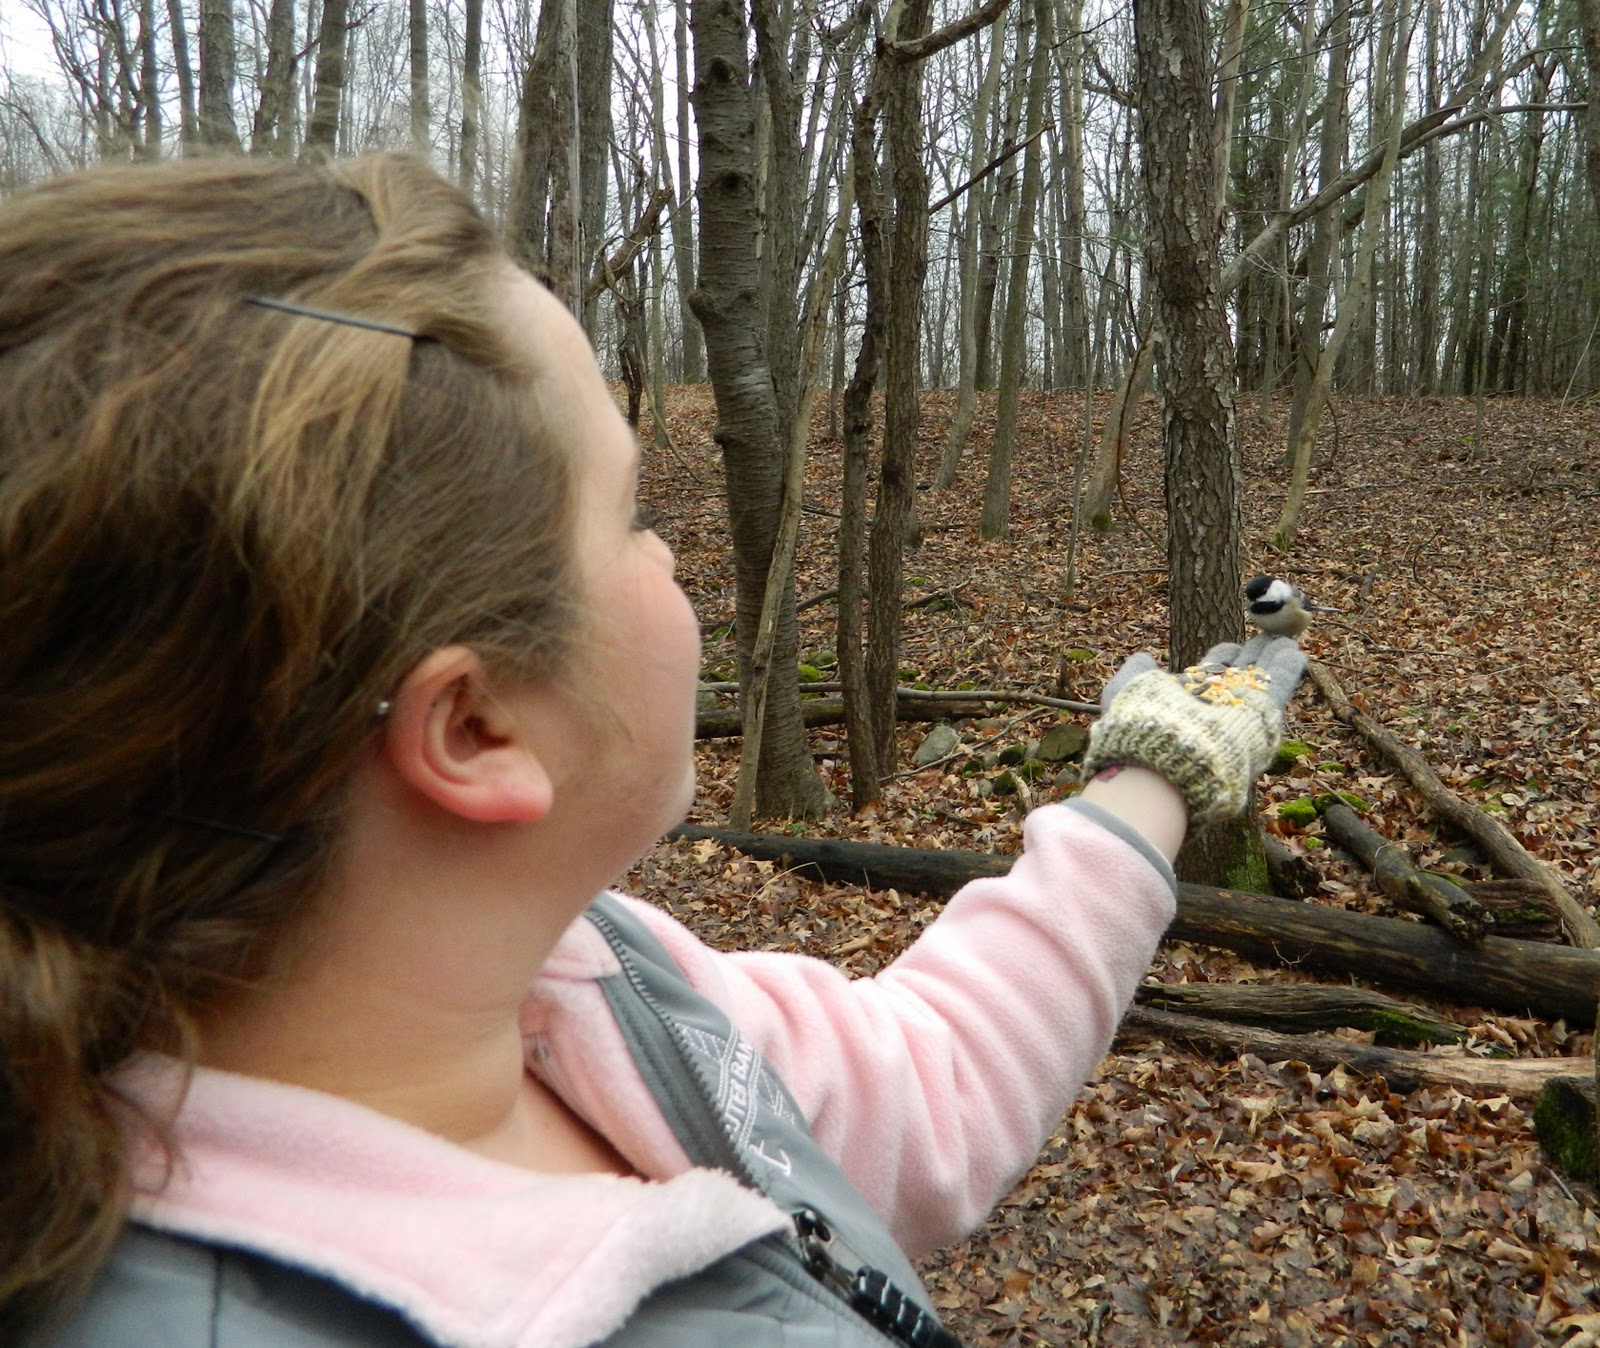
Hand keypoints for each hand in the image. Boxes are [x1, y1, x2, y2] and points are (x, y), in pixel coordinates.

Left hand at [1080, 635, 1307, 823]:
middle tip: (1266, 638)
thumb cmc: (1140, 727)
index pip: (1208, 677)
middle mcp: (1213, 710)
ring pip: (1259, 680)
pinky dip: (1286, 669)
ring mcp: (1238, 714)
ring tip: (1284, 639)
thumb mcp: (1128, 692)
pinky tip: (1294, 652)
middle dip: (1251, 658)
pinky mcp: (1261, 718)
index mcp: (1185, 704)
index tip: (1229, 647)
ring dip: (1271, 658)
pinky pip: (1277, 688)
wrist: (1165, 761)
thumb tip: (1143, 657)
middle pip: (1237, 677)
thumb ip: (1134, 674)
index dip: (1220, 659)